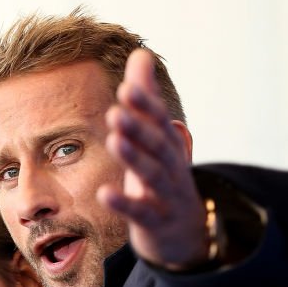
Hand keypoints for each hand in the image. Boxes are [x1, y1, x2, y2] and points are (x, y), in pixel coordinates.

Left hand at [99, 49, 206, 269]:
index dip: (146, 105)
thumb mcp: (155, 138)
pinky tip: (103, 194)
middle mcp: (171, 167)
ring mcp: (166, 196)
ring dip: (134, 158)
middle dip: (139, 128)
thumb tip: (140, 53)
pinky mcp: (155, 221)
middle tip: (116, 110)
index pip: (159, 121)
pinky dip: (124, 203)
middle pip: (158, 145)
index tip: (126, 87)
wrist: (184, 233)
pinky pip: (140, 212)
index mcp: (169, 145)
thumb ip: (146, 99)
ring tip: (114, 141)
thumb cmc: (162, 177)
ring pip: (152, 175)